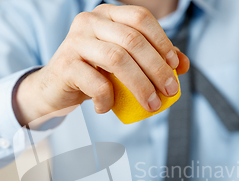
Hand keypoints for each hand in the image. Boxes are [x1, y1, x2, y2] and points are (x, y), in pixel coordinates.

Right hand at [14, 4, 189, 125]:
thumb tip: (184, 64)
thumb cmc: (94, 73)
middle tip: (170, 92)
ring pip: (117, 59)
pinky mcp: (66, 65)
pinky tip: (108, 108)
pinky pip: (97, 84)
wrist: (55, 88)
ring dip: (141, 86)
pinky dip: (108, 99)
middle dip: (157, 68)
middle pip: (133, 40)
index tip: (175, 66)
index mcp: (107, 15)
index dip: (162, 41)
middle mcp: (89, 21)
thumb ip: (151, 59)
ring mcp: (75, 41)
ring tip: (151, 105)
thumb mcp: (124, 64)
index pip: (141, 18)